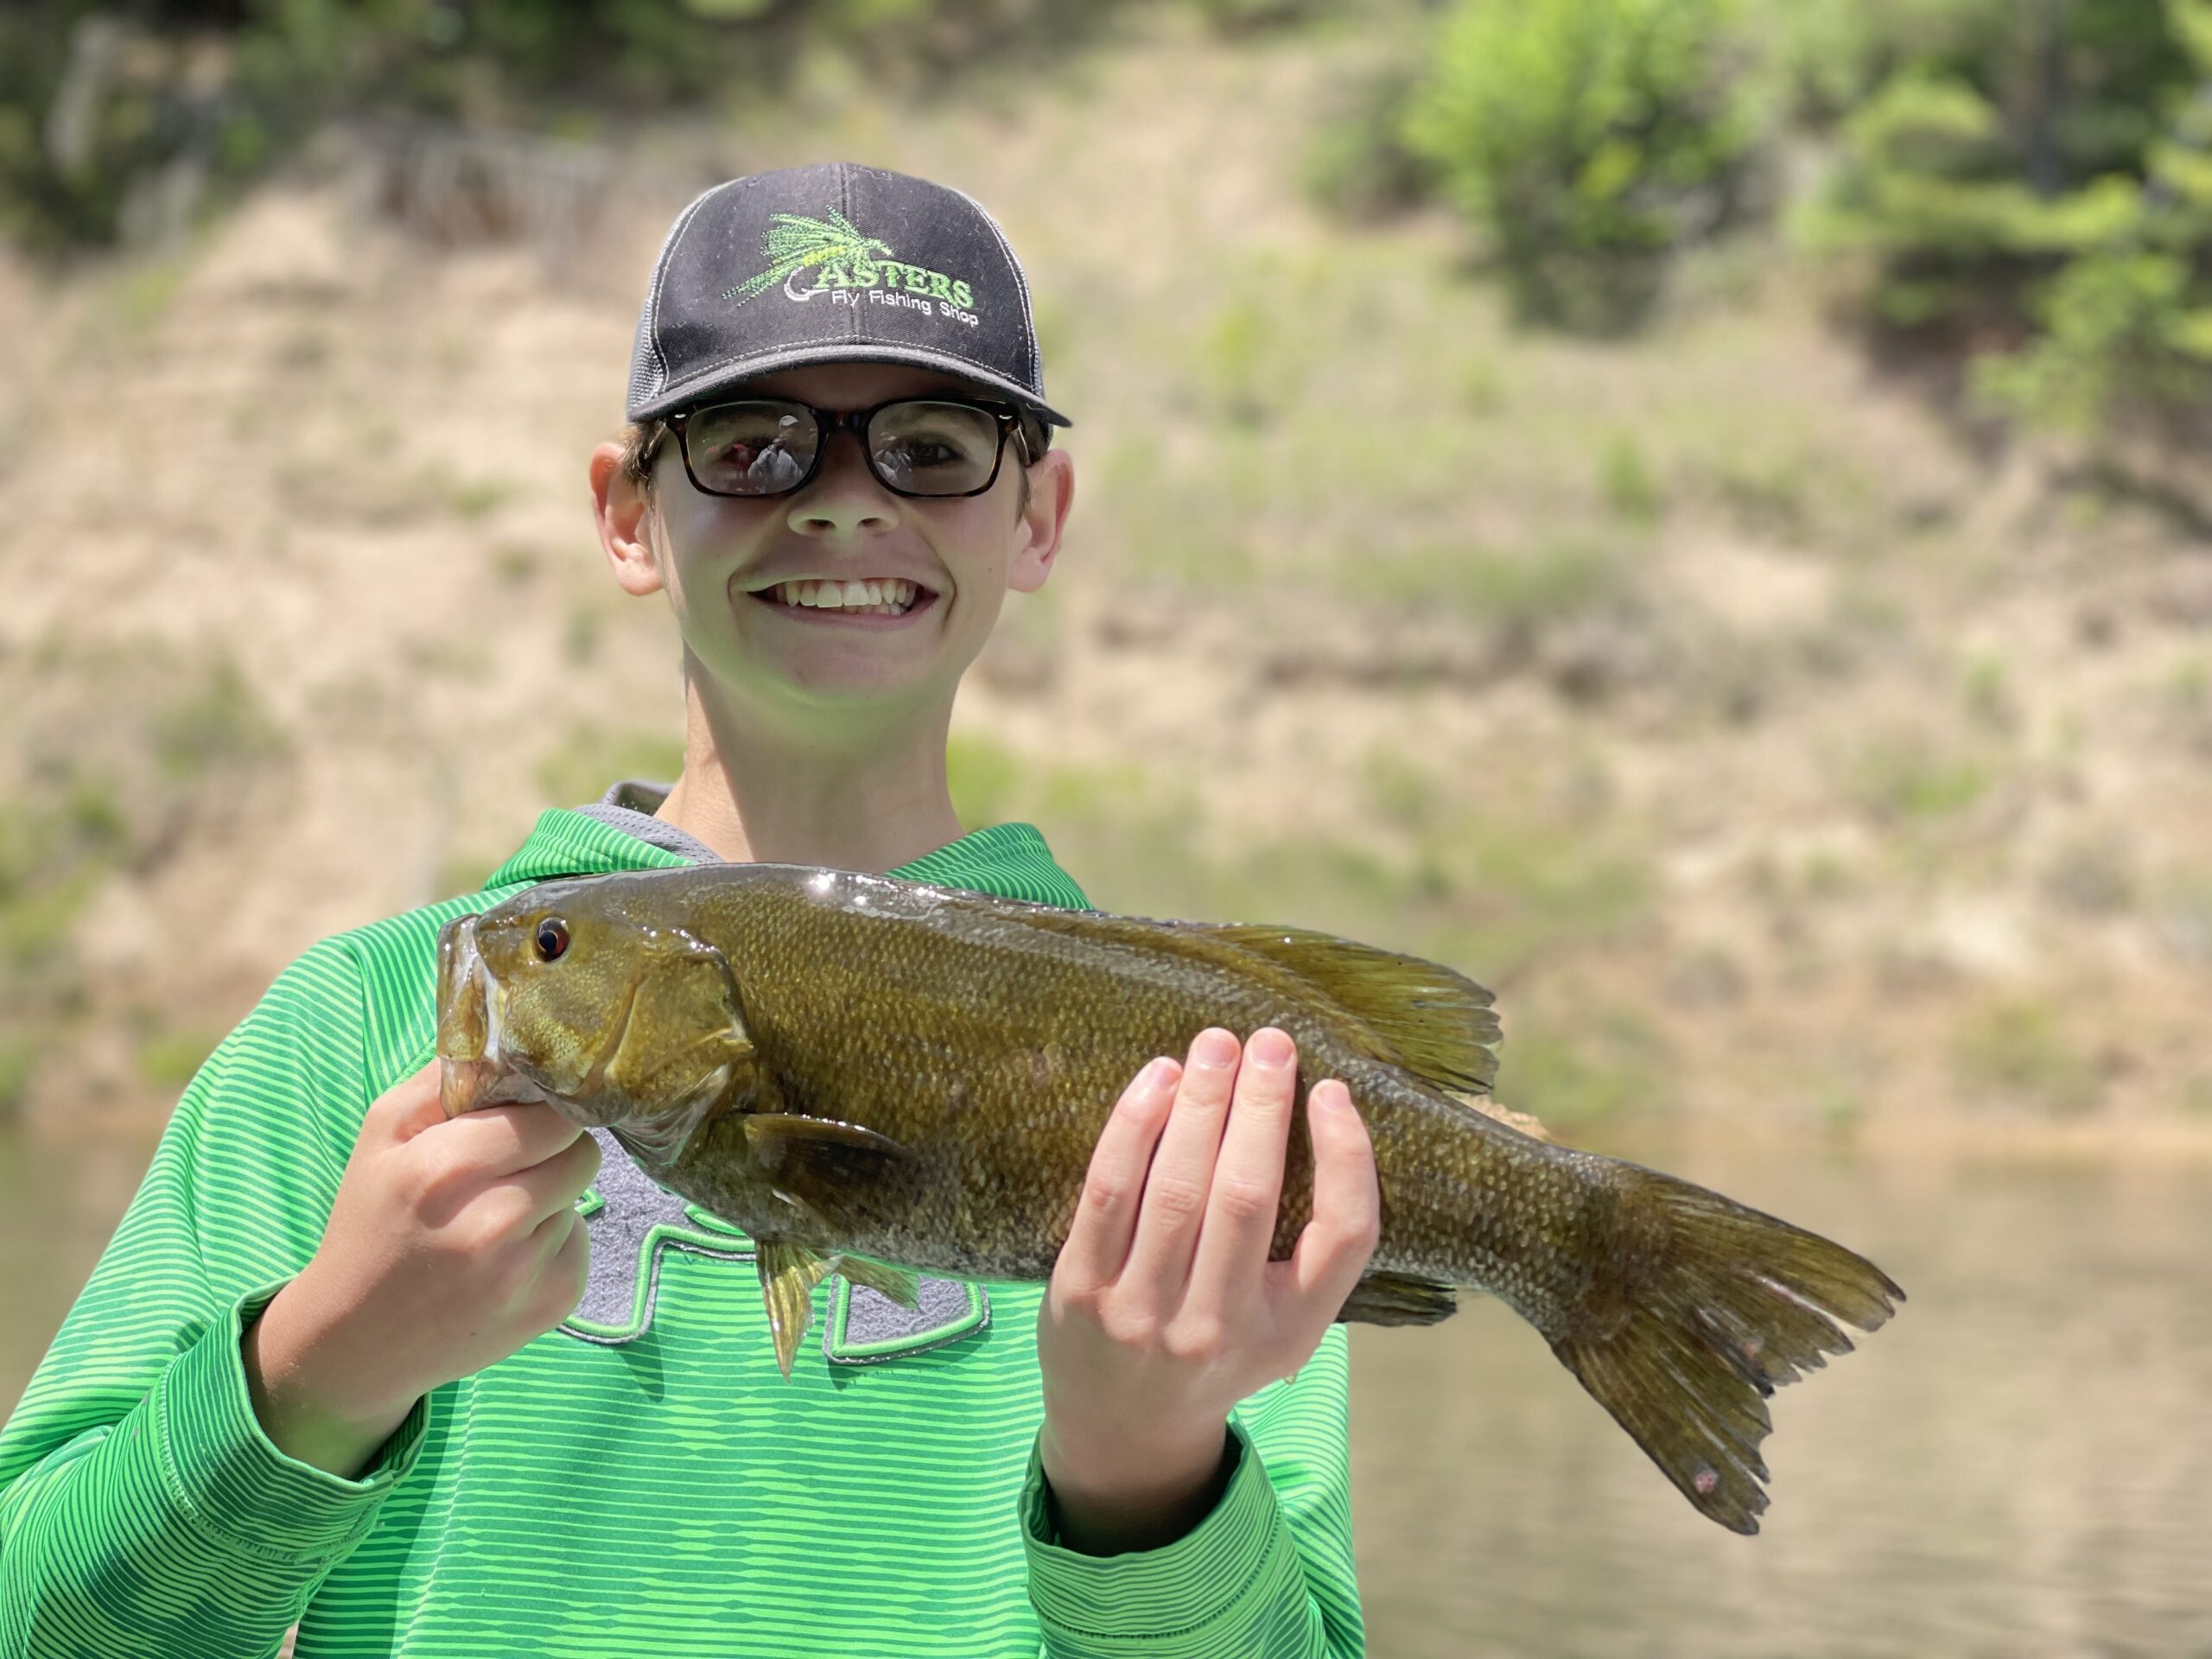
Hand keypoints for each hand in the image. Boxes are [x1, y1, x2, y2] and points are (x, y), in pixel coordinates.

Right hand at [243, 1060, 598, 1476]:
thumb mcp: (383, 1135)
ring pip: (581, 1197)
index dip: (545, 1110)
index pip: (552, 1114)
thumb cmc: (371, 1222)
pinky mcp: (554, 1305)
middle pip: (582, 1153)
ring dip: (550, 1197)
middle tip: (513, 1166)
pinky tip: (504, 1258)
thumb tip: (512, 1043)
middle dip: (555, 1150)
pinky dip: (553, 1242)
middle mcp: (493, 1223)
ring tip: (495, 1217)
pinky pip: (580, 1242)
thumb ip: (447, 1079)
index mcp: (446, 1170)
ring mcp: (527, 1272)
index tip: (528, 1115)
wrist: (357, 1341)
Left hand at [1035, 1027, 1379, 1553]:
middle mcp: (1220, 1329)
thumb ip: (1315, 1243)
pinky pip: (1108, 1194)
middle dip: (1261, 1108)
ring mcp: (1144, 1316)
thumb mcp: (1287, 1320)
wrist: (1123, 1426)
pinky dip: (1134, 1129)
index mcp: (1290, 1331)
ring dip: (1200, 1105)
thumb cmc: (1219, 1345)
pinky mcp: (1080, 1294)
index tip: (1331, 1090)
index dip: (1346, 1156)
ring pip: (1178, 1189)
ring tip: (1215, 1045)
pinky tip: (1157, 1079)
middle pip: (1248, 1198)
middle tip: (1270, 1040)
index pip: (1343, 1238)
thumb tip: (1327, 1110)